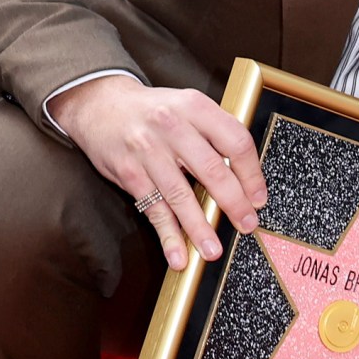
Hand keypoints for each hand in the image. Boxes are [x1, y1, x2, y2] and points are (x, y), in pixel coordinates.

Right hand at [47, 75, 266, 271]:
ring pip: (180, 195)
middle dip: (234, 203)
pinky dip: (167, 235)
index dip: (252, 174)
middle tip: (246, 225)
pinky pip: (153, 208)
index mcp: (195, 107)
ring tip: (212, 250)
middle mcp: (172, 126)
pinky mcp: (128, 172)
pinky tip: (177, 254)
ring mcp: (148, 150)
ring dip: (199, 228)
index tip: (258, 198)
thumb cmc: (153, 111)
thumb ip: (215, 134)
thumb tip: (246, 176)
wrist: (99, 104)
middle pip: (212, 170)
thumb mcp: (188, 106)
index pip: (236, 141)